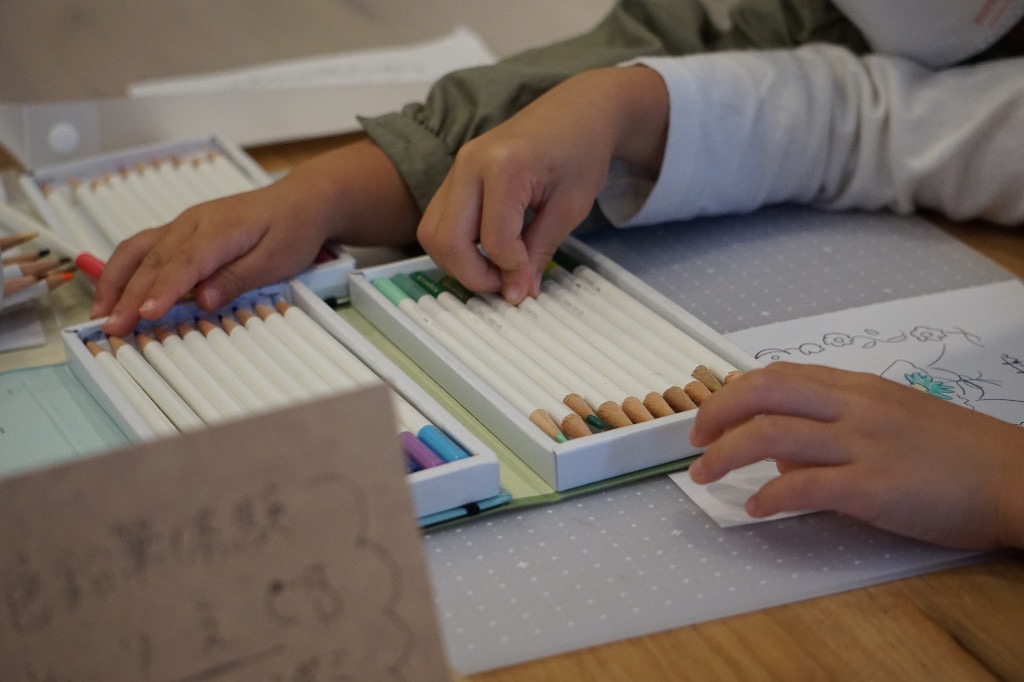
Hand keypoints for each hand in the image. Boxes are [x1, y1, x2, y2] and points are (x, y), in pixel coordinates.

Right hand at [92, 139, 418, 335]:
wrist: (300, 201)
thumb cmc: (292, 230)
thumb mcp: (276, 260)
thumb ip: (237, 279)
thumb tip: (203, 299)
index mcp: (219, 230)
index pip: (184, 263)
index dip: (162, 290)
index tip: (145, 314)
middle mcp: (193, 224)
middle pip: (154, 262)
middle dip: (129, 296)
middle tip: (113, 327)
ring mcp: (184, 225)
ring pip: (139, 251)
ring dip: (115, 281)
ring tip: (101, 313)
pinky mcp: (182, 231)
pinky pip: (144, 247)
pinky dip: (124, 269)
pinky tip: (114, 291)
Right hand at [417, 65, 668, 303]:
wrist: (578, 110)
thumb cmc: (582, 152)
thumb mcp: (570, 208)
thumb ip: (539, 251)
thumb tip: (517, 294)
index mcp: (504, 167)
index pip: (494, 241)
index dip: (511, 269)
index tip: (530, 279)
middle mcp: (469, 164)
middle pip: (447, 240)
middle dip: (473, 275)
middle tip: (505, 285)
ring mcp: (457, 167)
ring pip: (432, 234)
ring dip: (458, 263)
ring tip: (496, 270)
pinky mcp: (455, 174)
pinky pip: (438, 221)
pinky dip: (455, 245)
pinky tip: (487, 252)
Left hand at [688, 362, 1023, 548]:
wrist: (1015, 477)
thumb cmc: (956, 452)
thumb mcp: (891, 418)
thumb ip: (834, 423)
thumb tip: (779, 448)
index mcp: (857, 388)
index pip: (777, 375)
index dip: (732, 392)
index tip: (710, 414)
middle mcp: (854, 407)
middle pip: (762, 393)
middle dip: (715, 414)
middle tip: (694, 439)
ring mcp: (863, 444)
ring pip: (771, 435)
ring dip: (725, 454)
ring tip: (704, 474)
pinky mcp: (873, 487)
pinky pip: (803, 485)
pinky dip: (768, 496)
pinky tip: (756, 508)